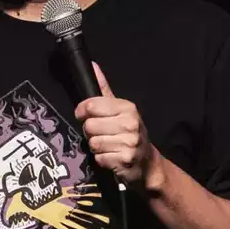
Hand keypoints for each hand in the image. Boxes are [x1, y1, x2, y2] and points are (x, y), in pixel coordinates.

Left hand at [74, 61, 163, 190]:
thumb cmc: (128, 132)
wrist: (147, 163)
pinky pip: (99, 158)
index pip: (92, 105)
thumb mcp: (119, 108)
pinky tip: (111, 156)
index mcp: (128, 108)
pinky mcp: (125, 160)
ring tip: (106, 145)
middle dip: (90, 131)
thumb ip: (103, 88)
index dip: (82, 111)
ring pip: (93, 143)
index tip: (82, 114)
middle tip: (100, 133)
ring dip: (96, 146)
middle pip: (90, 125)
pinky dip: (101, 159)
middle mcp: (131, 123)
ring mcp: (130, 143)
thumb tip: (92, 65)